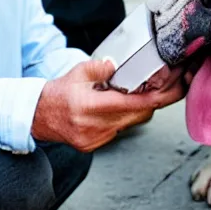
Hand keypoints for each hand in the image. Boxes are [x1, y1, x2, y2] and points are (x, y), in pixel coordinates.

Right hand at [31, 59, 186, 151]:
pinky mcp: (94, 145)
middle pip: (138, 116)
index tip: (173, 88)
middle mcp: (94, 126)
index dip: (157, 97)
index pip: (133, 104)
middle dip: (155, 101)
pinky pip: (120, 130)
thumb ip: (99, 67)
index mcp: (89, 106)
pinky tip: (122, 106)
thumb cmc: (58, 92)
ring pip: (131, 124)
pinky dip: (125, 118)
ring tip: (143, 92)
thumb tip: (117, 65)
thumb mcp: (77, 72)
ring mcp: (95, 138)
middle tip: (166, 86)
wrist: (37, 116)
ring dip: (140, 109)